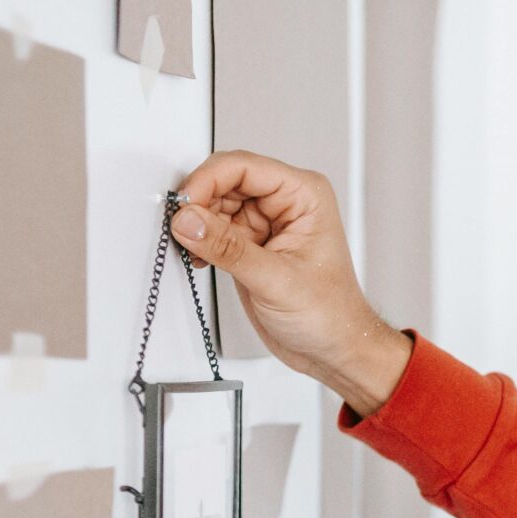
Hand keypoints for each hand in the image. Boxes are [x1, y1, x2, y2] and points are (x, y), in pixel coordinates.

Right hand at [168, 149, 413, 415]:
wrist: (334, 350)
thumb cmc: (330, 315)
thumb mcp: (275, 280)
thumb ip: (228, 248)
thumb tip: (189, 220)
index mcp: (304, 195)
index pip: (244, 167)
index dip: (208, 180)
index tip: (185, 205)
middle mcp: (285, 203)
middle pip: (225, 181)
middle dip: (199, 203)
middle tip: (182, 229)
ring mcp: (266, 224)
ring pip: (215, 205)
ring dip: (198, 224)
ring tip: (194, 250)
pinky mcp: (250, 246)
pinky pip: (215, 230)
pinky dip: (201, 241)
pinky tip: (200, 258)